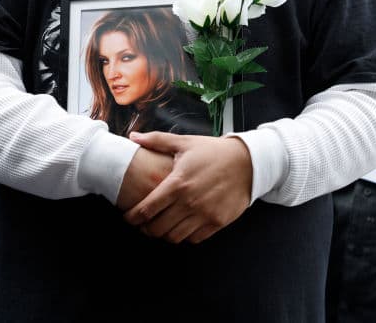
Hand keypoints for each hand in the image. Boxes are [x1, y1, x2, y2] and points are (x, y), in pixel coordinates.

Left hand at [124, 132, 251, 244]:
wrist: (247, 162)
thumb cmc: (213, 151)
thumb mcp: (184, 143)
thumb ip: (156, 141)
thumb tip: (133, 137)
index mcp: (177, 183)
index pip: (146, 210)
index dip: (132, 218)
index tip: (128, 218)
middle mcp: (189, 202)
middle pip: (157, 229)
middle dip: (145, 228)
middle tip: (143, 223)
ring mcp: (204, 215)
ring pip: (174, 237)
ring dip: (164, 234)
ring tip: (162, 225)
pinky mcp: (217, 222)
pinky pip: (194, 238)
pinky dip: (184, 235)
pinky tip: (182, 225)